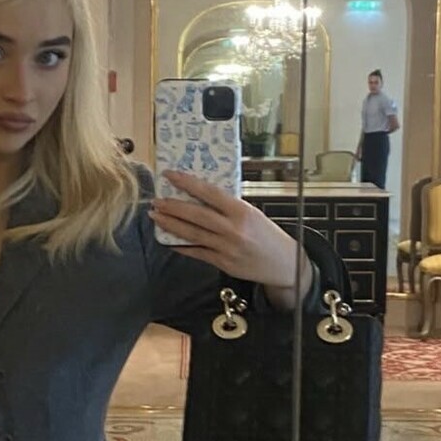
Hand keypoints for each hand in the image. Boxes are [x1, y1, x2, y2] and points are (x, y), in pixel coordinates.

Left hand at [150, 171, 309, 296]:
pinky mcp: (223, 263)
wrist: (284, 264)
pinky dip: (182, 246)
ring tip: (156, 217)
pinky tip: (169, 241)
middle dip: (172, 207)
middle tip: (156, 201)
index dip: (187, 183)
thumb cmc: (269, 235)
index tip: (170, 175)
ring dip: (171, 225)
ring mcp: (226, 247)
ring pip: (192, 234)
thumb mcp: (253, 213)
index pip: (209, 193)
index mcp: (242, 211)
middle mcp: (233, 229)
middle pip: (196, 215)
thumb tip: (202, 196)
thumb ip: (229, 207)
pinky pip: (197, 253)